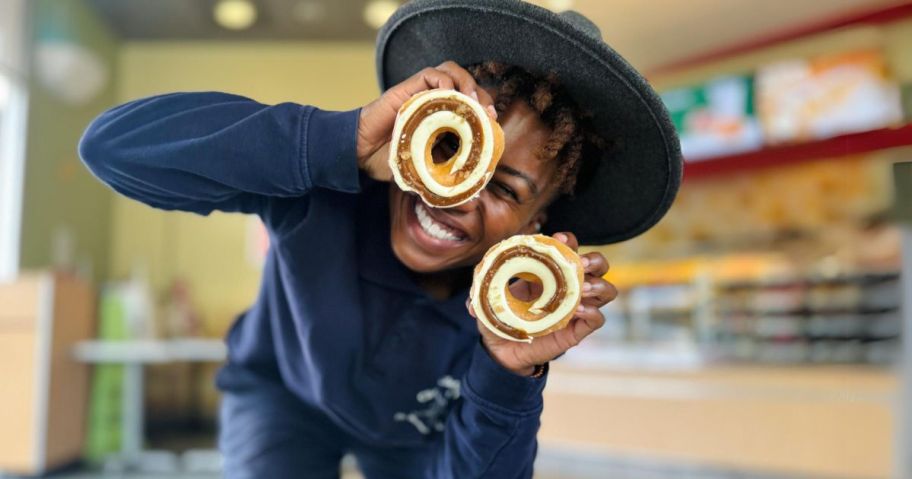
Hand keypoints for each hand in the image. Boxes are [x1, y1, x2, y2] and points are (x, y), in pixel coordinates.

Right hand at [357, 61, 497, 181]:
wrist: (360, 154)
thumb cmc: (392, 163)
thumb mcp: (426, 176)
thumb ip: (447, 186)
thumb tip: (473, 205)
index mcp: (443, 119)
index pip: (472, 105)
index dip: (486, 110)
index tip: (494, 124)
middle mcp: (435, 103)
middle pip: (467, 86)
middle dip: (483, 96)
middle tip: (488, 114)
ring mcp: (423, 94)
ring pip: (452, 73)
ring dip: (468, 84)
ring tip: (473, 102)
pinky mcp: (409, 89)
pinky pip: (433, 74)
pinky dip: (446, 82)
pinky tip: (451, 96)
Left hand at [468, 232, 617, 375]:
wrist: (501, 351)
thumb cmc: (499, 318)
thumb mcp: (487, 299)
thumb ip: (480, 290)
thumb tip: (471, 298)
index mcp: (550, 272)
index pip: (570, 249)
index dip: (569, 241)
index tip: (559, 239)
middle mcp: (568, 287)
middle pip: (598, 265)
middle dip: (595, 259)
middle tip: (582, 264)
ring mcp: (576, 308)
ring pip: (606, 290)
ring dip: (599, 285)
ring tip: (583, 288)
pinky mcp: (577, 330)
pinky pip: (597, 319)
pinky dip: (592, 312)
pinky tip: (577, 309)